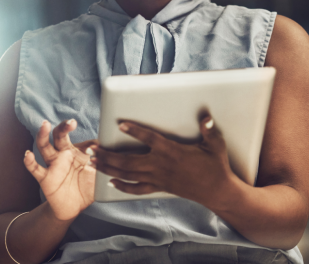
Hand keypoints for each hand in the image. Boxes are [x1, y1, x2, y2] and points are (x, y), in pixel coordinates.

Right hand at [23, 120, 95, 220]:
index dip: (90, 143)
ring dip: (43, 135)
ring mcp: (53, 165)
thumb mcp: (98, 175)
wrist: (73, 207)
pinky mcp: (45, 178)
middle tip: (71, 122)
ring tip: (45, 124)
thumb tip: (111, 150)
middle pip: (59, 136)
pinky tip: (28, 155)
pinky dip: (30, 161)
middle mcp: (62, 155)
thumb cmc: (86, 188)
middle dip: (63, 127)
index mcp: (76, 152)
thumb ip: (104, 163)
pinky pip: (35, 168)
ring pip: (44, 146)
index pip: (82, 141)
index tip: (99, 145)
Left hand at [92, 111, 234, 206]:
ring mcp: (158, 178)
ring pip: (127, 174)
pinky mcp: (159, 187)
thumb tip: (206, 117)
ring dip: (108, 168)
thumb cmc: (216, 166)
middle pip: (128, 160)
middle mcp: (160, 165)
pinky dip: (122, 186)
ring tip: (93, 162)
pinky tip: (110, 182)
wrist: (217, 191)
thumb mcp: (216, 145)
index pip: (149, 139)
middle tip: (91, 148)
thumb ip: (209, 130)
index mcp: (172, 151)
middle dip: (107, 155)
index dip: (135, 131)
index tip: (120, 124)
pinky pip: (137, 189)